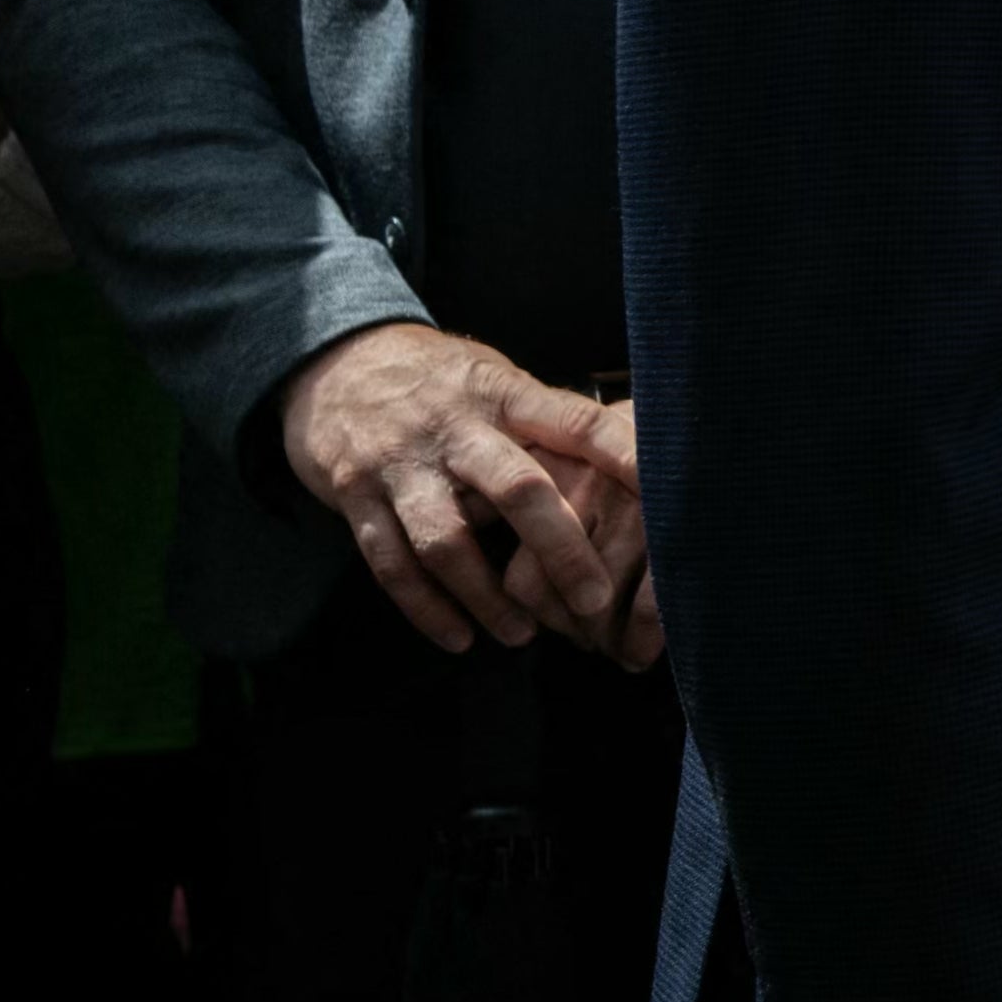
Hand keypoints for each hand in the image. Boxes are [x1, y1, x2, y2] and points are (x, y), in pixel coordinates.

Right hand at [274, 324, 650, 662]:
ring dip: (489, 595)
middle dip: (561, 550)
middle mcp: (454, 427)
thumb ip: (550, 423)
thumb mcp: (496, 382)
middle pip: (518, 490)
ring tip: (524, 635)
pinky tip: (459, 638)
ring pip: (448, 540)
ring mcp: (400, 464)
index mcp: (503, 394)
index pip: (576, 422)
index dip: (623, 454)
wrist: (332, 363)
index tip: (668, 491)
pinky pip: (391, 563)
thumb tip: (637, 459)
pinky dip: (426, 608)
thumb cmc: (440, 381)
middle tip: (595, 600)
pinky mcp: (354, 496)